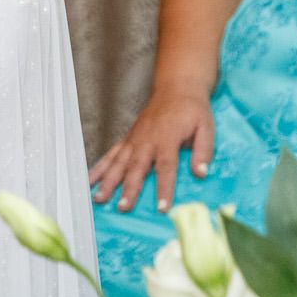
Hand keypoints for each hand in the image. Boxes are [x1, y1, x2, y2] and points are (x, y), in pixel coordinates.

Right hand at [90, 90, 214, 212]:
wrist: (175, 88)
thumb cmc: (192, 110)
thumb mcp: (206, 127)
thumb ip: (203, 150)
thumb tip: (201, 173)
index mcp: (167, 138)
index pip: (166, 166)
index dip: (164, 188)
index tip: (161, 208)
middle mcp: (147, 139)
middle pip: (136, 167)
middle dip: (129, 188)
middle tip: (123, 207)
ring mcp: (134, 139)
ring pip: (119, 162)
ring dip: (108, 181)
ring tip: (99, 198)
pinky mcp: (128, 138)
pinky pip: (111, 154)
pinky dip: (100, 168)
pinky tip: (90, 180)